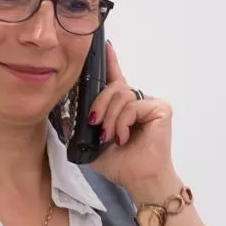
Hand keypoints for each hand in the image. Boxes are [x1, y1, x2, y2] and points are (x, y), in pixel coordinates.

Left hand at [88, 42, 179, 200]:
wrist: (139, 180)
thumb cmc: (121, 165)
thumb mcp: (91, 145)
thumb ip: (79, 129)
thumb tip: (64, 117)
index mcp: (123, 108)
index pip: (115, 79)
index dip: (110, 62)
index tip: (105, 45)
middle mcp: (137, 102)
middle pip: (113, 87)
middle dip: (99, 104)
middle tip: (94, 123)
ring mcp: (150, 104)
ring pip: (121, 95)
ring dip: (110, 117)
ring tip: (110, 137)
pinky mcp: (161, 108)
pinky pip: (133, 105)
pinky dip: (123, 122)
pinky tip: (124, 138)